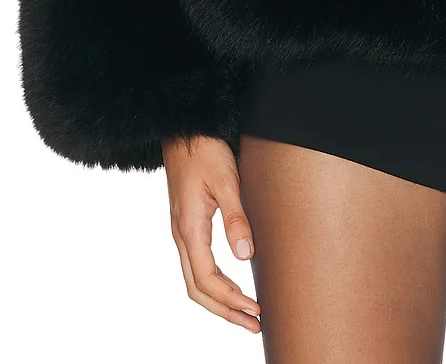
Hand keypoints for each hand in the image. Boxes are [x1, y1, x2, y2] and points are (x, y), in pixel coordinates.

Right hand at [162, 134, 260, 332]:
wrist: (184, 129)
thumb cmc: (204, 150)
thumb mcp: (226, 180)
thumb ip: (235, 218)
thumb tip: (245, 256)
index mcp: (189, 228)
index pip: (207, 279)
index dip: (231, 299)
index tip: (256, 309)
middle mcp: (181, 235)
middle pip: (198, 289)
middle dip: (225, 311)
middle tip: (254, 324)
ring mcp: (182, 230)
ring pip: (195, 279)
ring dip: (219, 300)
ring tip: (246, 312)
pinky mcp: (187, 223)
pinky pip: (196, 264)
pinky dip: (213, 283)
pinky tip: (229, 284)